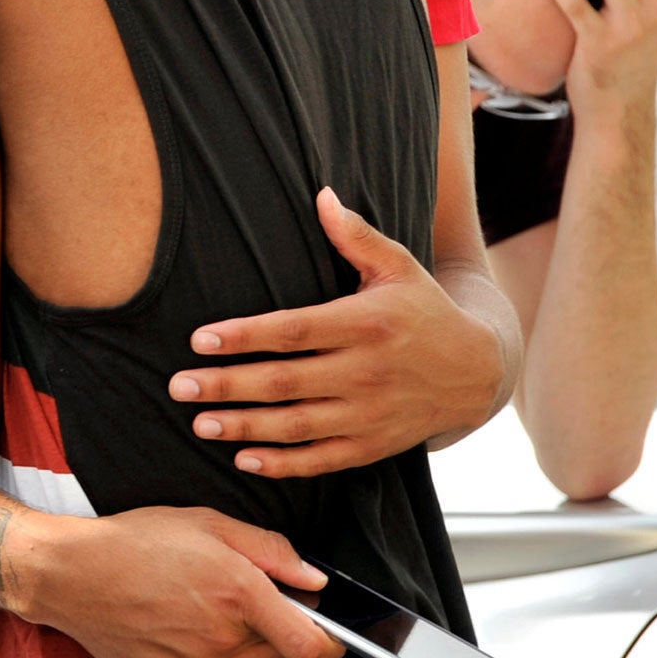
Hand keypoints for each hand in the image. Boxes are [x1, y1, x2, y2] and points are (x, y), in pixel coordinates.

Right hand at [11, 505, 342, 657]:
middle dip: (296, 627)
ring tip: (256, 620)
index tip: (336, 626)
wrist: (75, 574)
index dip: (333, 637)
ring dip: (274, 648)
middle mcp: (224, 634)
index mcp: (238, 589)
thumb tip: (315, 579)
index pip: (310, 638)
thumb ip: (270, 549)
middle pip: (288, 648)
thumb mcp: (207, 521)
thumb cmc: (136, 540)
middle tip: (280, 603)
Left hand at [166, 188, 504, 476]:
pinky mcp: (374, 446)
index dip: (245, 336)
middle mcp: (367, 372)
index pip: (294, 331)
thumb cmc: (425, 310)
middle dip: (228, 386)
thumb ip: (356, 236)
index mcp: (366, 323)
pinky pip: (323, 460)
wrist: (477, 371)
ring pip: (298, 425)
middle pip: (286, 382)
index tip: (200, 339)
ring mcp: (370, 414)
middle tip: (179, 385)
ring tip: (199, 423)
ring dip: (245, 427)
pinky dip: (284, 464)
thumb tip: (322, 193)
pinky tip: (244, 459)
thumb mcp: (399, 266)